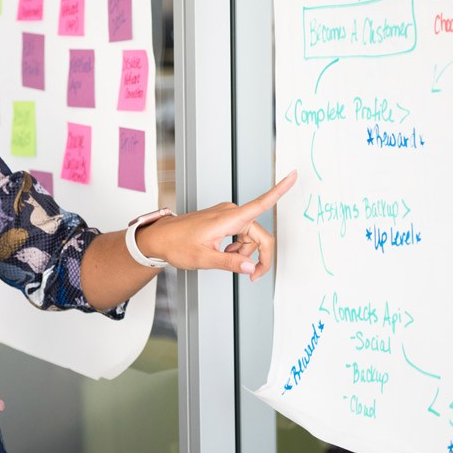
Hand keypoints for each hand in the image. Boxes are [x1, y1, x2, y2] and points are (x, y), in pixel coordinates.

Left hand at [137, 171, 296, 281]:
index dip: (280, 190)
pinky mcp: (223, 220)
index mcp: (229, 218)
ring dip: (245, 252)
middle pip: (259, 235)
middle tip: (253, 277)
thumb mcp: (204, 259)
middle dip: (259, 256)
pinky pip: (241, 234)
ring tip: (227, 261)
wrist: (159, 238)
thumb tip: (252, 267)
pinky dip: (238, 247)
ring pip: (250, 237)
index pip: (261, 203)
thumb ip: (231, 263)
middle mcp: (231, 213)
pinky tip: (225, 253)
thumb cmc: (177, 244)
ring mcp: (227, 215)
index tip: (294, 175)